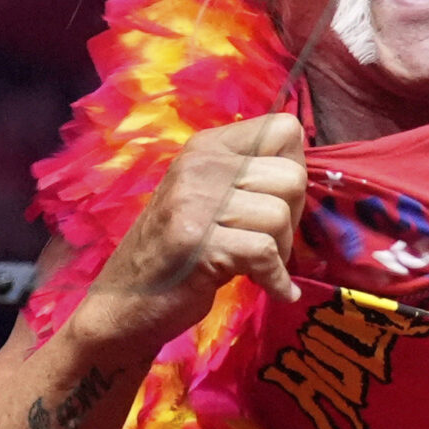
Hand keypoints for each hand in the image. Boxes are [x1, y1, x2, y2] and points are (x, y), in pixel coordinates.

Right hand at [73, 114, 307, 354]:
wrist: (124, 300)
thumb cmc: (178, 250)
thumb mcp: (209, 197)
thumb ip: (248, 177)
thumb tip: (303, 174)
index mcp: (207, 146)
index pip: (285, 128)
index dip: (295, 168)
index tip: (277, 199)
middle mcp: (200, 165)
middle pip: (292, 177)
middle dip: (292, 217)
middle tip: (266, 241)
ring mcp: (194, 202)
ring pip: (280, 216)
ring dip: (280, 252)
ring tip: (255, 264)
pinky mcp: (197, 243)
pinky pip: (266, 254)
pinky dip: (277, 280)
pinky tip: (271, 289)